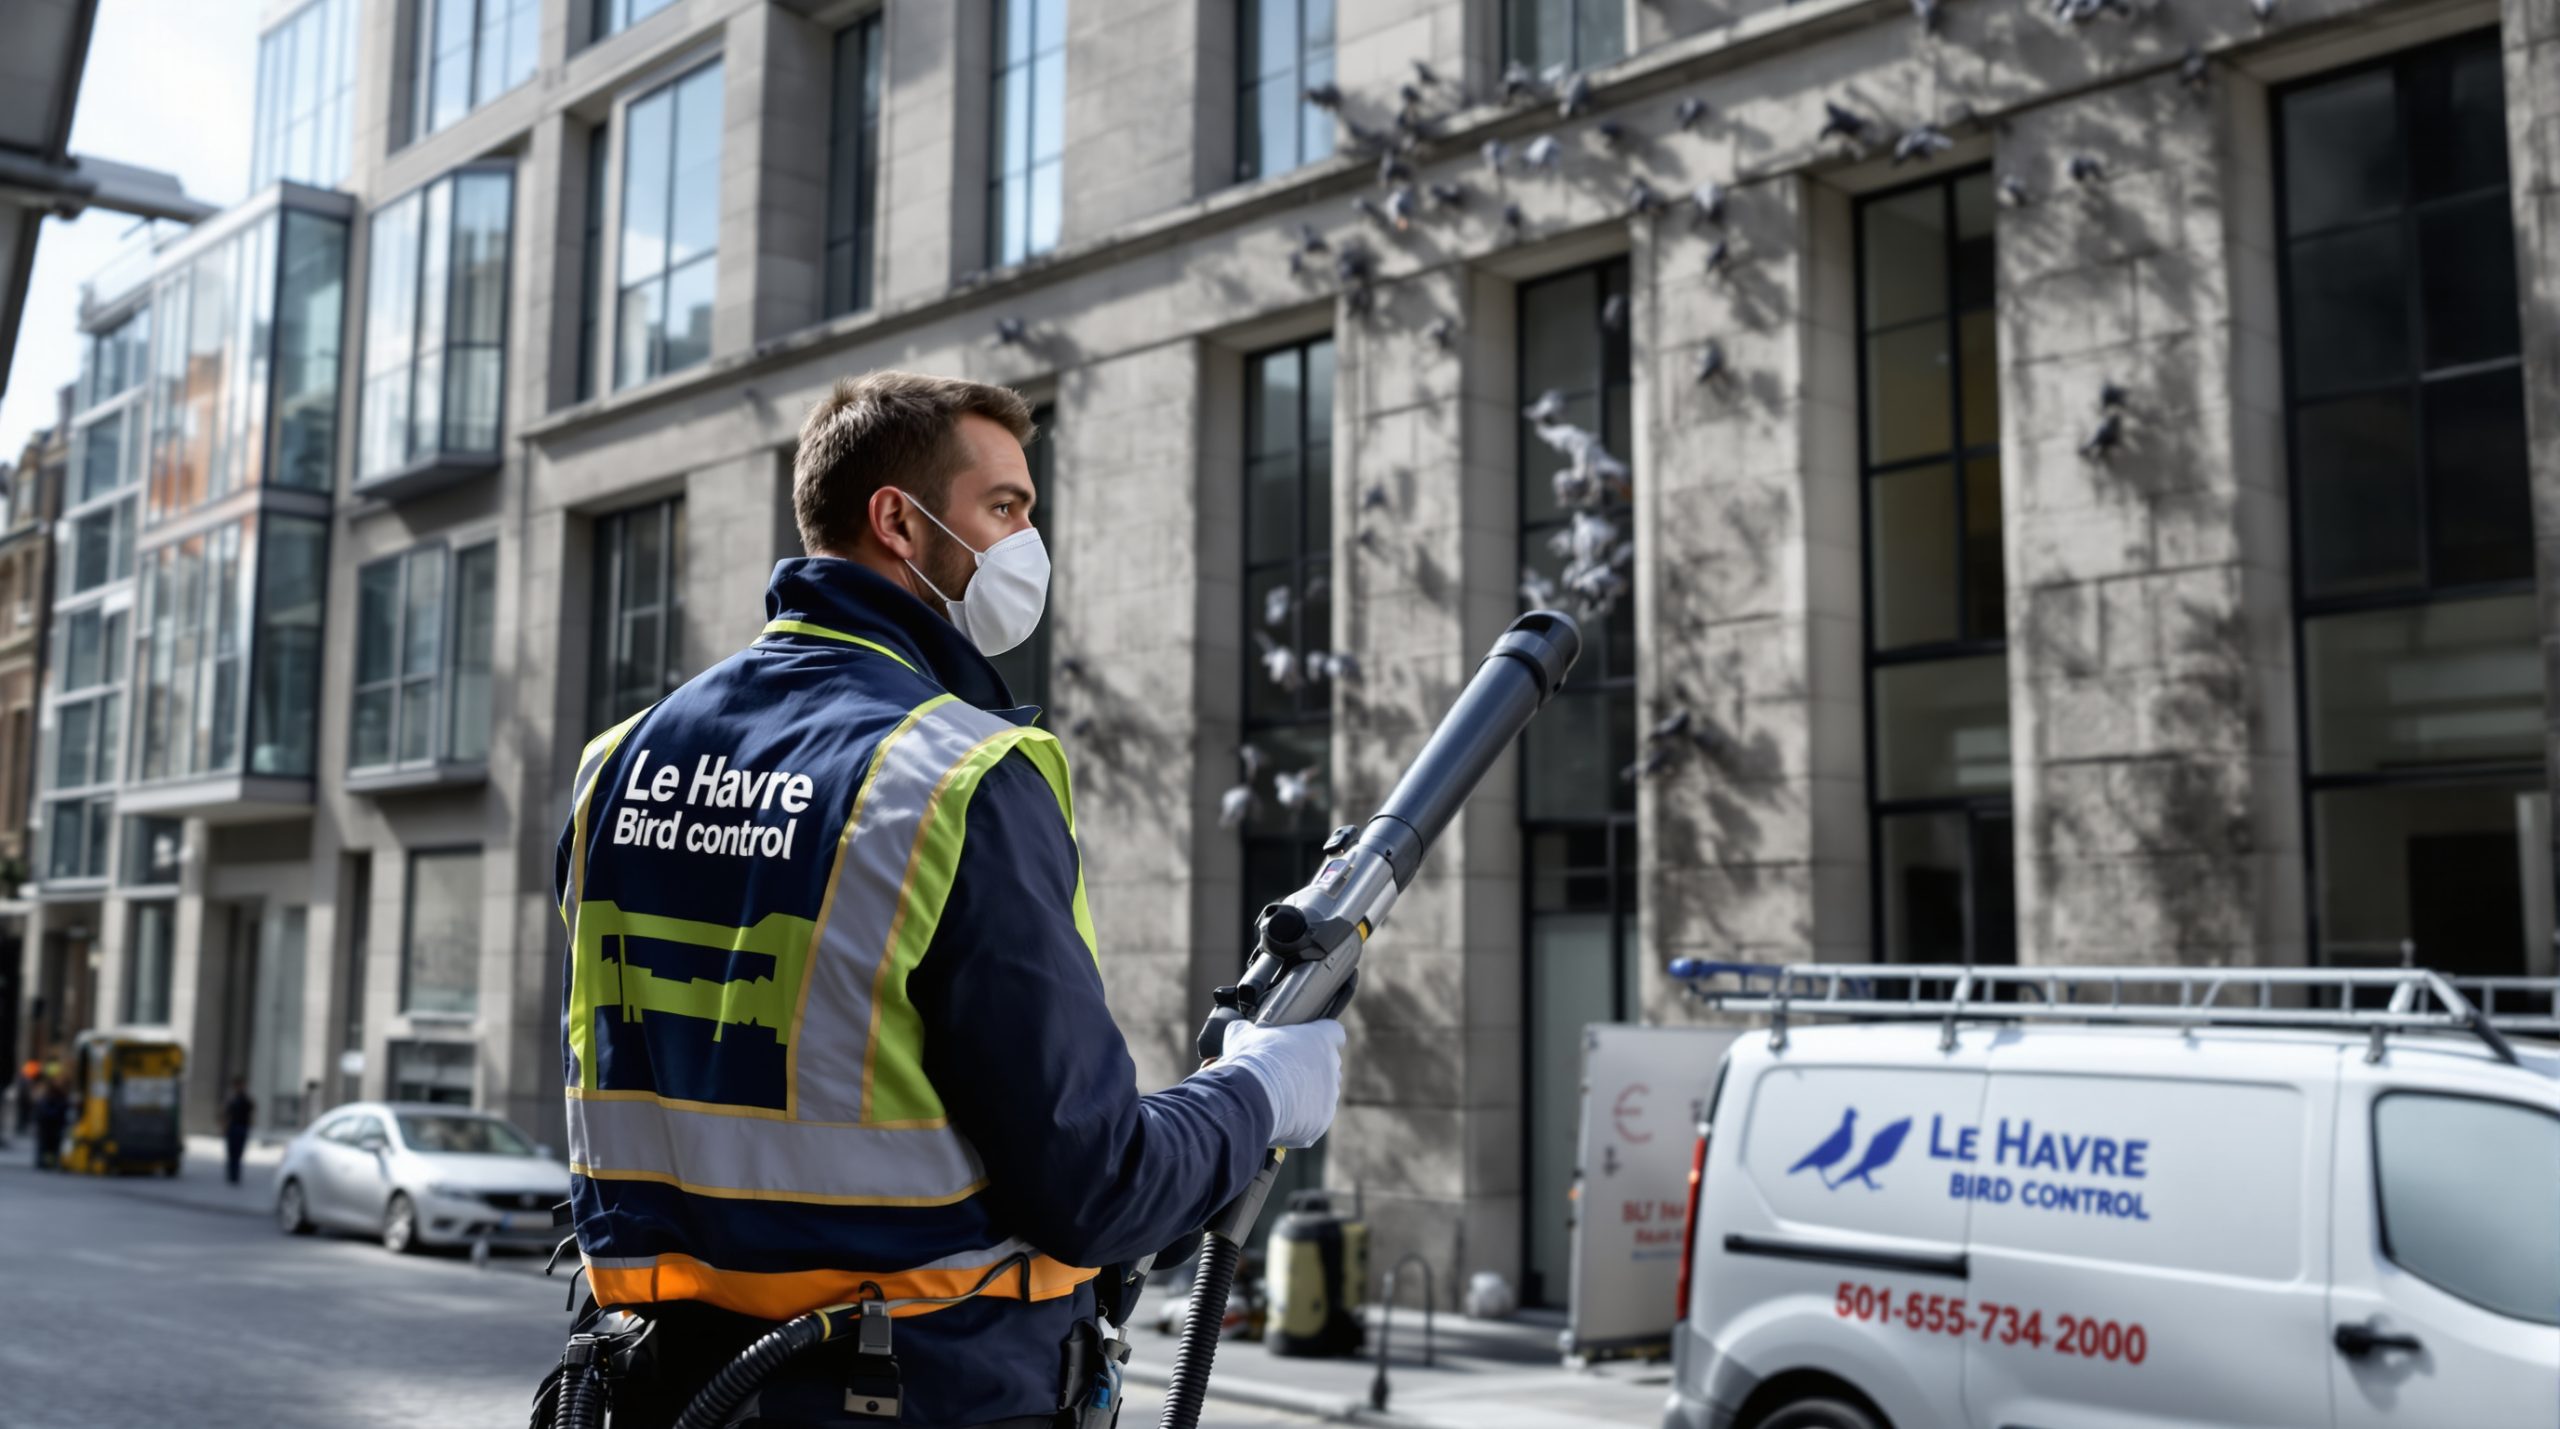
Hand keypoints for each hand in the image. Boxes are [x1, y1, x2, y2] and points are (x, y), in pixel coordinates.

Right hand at [1218, 1018, 1344, 1148]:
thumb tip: (1240, 1028)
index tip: (1307, 1042)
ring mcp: (1329, 1096)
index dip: (1320, 1036)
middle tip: (1285, 1072)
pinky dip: (1300, 1120)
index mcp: (1320, 1039)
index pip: (1334, 1032)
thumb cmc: (1250, 1062)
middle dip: (1311, 1069)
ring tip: (1279, 1097)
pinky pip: (1314, 1119)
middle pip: (1328, 1065)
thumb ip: (1248, 1028)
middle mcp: (1332, 1067)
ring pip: (1323, 1094)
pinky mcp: (1321, 1121)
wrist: (1250, 1100)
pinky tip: (1279, 1116)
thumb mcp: (1243, 1035)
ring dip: (1307, 1095)